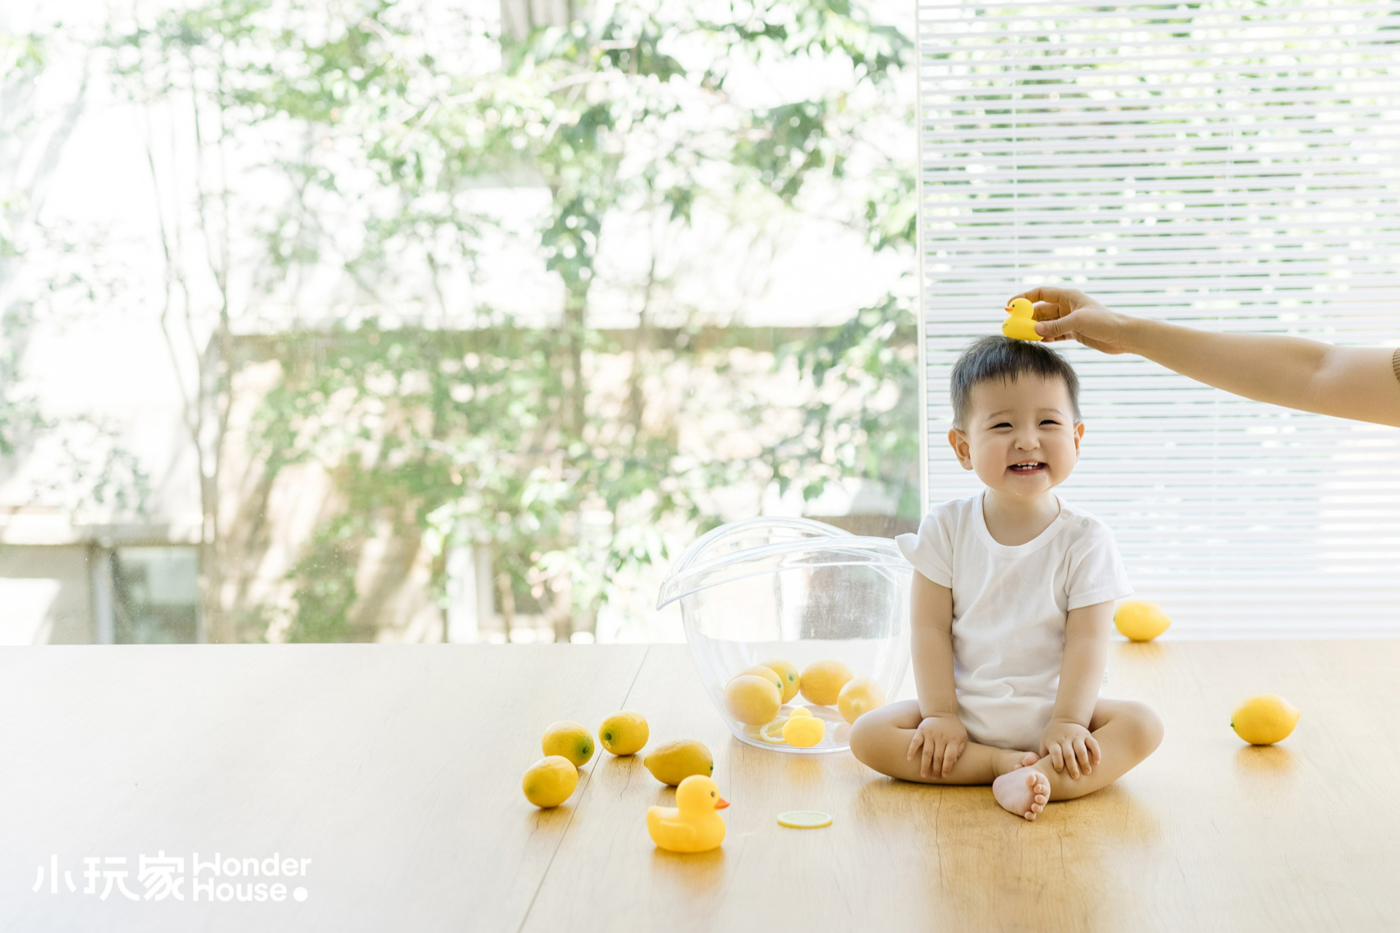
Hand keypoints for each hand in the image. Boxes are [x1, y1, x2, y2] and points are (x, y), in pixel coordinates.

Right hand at [907, 714, 967, 778]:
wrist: (943, 712)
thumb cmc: (954, 729)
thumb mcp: (962, 738)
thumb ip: (959, 751)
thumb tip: (952, 763)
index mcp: (953, 739)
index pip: (949, 756)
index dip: (947, 767)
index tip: (944, 775)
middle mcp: (941, 737)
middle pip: (937, 757)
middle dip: (935, 769)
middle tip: (933, 778)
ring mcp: (930, 733)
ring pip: (927, 752)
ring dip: (925, 765)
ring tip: (924, 775)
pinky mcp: (921, 730)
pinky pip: (915, 741)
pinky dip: (911, 750)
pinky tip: (909, 759)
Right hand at [1009, 286, 1130, 354]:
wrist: (1123, 336)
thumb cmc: (1104, 322)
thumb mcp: (1077, 322)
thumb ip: (1055, 326)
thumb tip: (1035, 330)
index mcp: (1068, 296)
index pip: (1040, 293)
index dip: (1024, 297)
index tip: (1010, 306)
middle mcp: (1067, 306)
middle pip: (1041, 310)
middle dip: (1027, 317)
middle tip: (1014, 326)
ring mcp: (1070, 319)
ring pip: (1046, 323)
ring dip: (1035, 329)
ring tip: (1022, 336)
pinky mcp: (1074, 332)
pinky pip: (1054, 333)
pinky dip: (1045, 337)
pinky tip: (1037, 342)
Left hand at [1038, 719, 1100, 778]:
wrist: (1064, 719)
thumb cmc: (1053, 737)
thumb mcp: (1044, 743)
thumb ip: (1042, 756)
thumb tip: (1037, 770)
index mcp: (1054, 742)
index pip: (1055, 752)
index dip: (1057, 761)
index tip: (1059, 770)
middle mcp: (1065, 739)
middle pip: (1068, 753)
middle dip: (1072, 766)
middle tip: (1075, 777)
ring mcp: (1076, 737)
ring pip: (1081, 749)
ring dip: (1084, 761)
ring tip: (1087, 772)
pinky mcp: (1086, 735)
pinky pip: (1093, 743)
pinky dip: (1096, 753)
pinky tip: (1097, 762)